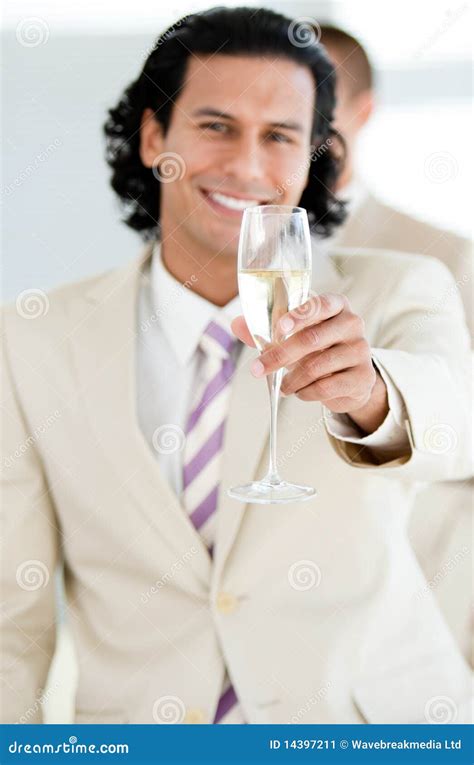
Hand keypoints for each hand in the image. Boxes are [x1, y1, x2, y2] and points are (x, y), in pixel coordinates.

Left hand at [231, 293, 388, 434]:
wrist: (350, 378)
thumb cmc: (318, 349)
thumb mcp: (294, 336)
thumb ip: (266, 330)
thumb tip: (237, 323)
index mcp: (336, 306)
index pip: (321, 303)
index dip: (299, 314)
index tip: (279, 327)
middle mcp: (352, 324)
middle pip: (312, 338)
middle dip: (280, 355)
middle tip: (258, 368)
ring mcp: (360, 350)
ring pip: (317, 366)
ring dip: (292, 379)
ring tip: (283, 386)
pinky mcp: (363, 376)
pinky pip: (327, 387)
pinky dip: (306, 392)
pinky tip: (300, 392)